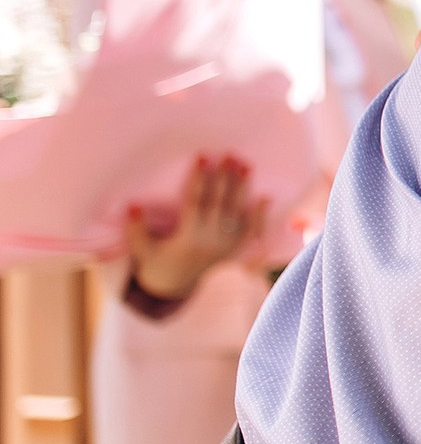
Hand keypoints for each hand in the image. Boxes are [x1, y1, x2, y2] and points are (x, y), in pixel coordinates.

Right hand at [127, 154, 266, 304]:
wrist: (174, 290)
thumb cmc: (155, 264)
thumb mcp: (141, 249)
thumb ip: (135, 229)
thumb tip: (132, 205)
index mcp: (188, 237)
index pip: (195, 201)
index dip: (200, 178)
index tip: (203, 157)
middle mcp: (210, 240)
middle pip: (219, 203)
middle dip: (225, 177)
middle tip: (231, 154)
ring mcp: (226, 245)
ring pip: (237, 212)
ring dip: (242, 189)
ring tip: (246, 165)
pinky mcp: (235, 250)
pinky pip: (250, 232)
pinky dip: (259, 216)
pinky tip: (266, 197)